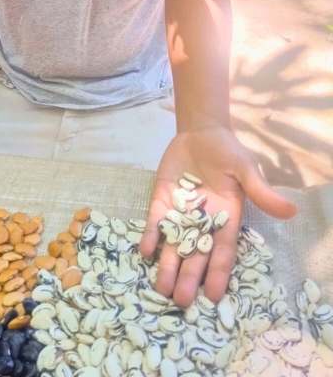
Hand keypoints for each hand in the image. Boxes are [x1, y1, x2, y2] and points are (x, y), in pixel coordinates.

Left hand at [138, 127, 296, 305]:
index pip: (222, 252)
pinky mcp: (161, 201)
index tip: (213, 296)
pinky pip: (155, 222)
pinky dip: (150, 236)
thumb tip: (291, 211)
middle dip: (188, 277)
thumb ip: (261, 192)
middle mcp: (203, 222)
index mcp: (227, 219)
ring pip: (173, 245)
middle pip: (195, 255)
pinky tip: (145, 251)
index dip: (218, 274)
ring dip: (167, 265)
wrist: (201, 133)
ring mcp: (181, 213)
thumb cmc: (228, 153)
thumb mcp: (246, 171)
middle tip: (180, 302)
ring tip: (160, 288)